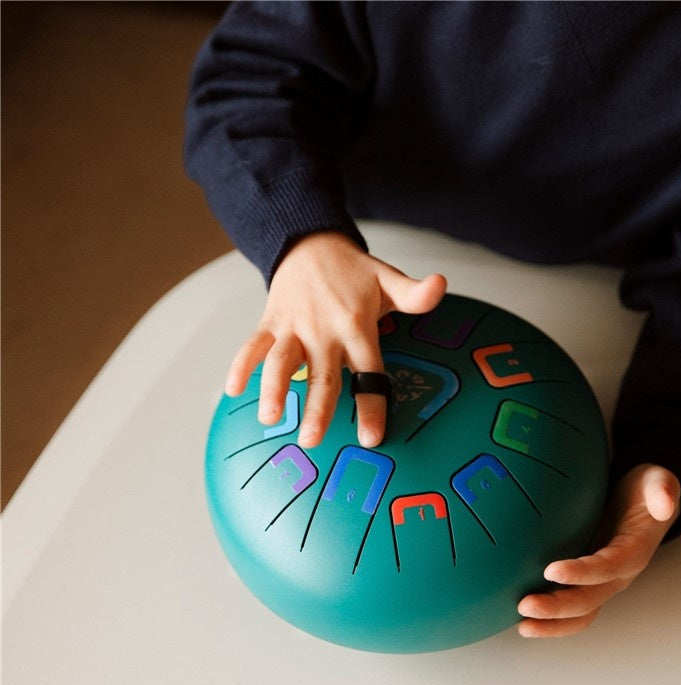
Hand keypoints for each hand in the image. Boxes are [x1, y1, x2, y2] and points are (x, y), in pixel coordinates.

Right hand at [225, 232, 446, 447]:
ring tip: (269, 419)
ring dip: (273, 389)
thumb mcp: (387, 278)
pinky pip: (253, 344)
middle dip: (317, 409)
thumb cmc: (353, 271)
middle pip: (322, 375)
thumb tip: (441, 286)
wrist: (310, 243)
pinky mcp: (271, 321)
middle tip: (312, 441)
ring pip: (281, 361)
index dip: (372, 404)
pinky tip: (233, 389)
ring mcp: (295, 326)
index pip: (369, 371)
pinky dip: (240, 364)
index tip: (371, 438)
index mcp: (357, 326)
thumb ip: (414, 293)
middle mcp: (324, 330)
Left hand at [517, 464, 680, 637]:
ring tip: (521, 625)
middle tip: (525, 605)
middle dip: (558, 607)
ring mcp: (602, 582)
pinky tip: (522, 620)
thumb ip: (664, 489)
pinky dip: (550, 620)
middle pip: (590, 599)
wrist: (645, 503)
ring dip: (552, 623)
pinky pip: (571, 609)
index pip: (608, 567)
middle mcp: (618, 575)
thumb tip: (665, 504)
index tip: (551, 570)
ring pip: (581, 613)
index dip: (582, 572)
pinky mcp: (588, 583)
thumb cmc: (647, 490)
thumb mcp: (658, 480)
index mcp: (634, 551)